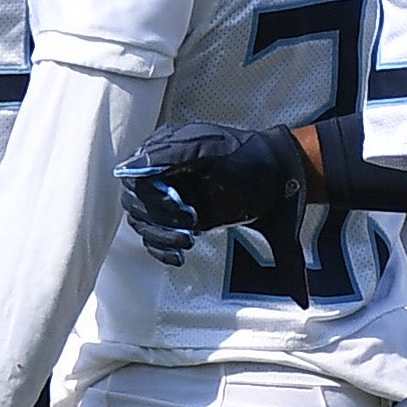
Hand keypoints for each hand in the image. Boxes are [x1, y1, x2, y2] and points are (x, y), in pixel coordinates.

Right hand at [121, 119, 305, 268]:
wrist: (277, 179)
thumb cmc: (246, 159)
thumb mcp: (210, 149)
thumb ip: (170, 153)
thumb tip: (129, 168)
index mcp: (163, 150)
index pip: (133, 178)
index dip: (151, 196)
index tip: (178, 204)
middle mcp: (160, 174)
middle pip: (135, 203)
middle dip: (159, 218)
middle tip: (192, 221)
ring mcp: (168, 198)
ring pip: (141, 223)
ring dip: (161, 237)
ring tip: (189, 240)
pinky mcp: (177, 220)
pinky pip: (153, 239)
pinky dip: (161, 251)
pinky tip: (179, 257)